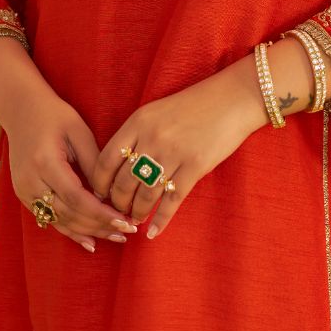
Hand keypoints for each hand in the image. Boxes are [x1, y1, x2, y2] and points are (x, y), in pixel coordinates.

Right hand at [5, 91, 140, 252]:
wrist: (21, 109)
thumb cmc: (54, 115)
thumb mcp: (79, 132)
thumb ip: (94, 163)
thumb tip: (110, 195)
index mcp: (45, 162)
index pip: (77, 198)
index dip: (101, 214)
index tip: (125, 222)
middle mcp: (31, 181)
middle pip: (69, 214)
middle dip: (100, 226)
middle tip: (128, 231)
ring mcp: (24, 191)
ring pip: (60, 221)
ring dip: (89, 232)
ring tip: (116, 237)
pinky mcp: (23, 195)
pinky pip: (49, 219)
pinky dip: (71, 230)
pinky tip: (90, 241)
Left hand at [91, 56, 265, 240]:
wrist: (231, 99)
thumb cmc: (192, 105)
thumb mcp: (156, 111)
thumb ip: (136, 134)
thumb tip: (117, 168)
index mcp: (139, 121)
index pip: (106, 159)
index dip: (99, 183)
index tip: (100, 194)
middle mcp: (152, 137)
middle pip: (123, 181)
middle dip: (117, 202)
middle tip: (119, 210)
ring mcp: (174, 153)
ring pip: (145, 195)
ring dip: (137, 213)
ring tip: (135, 219)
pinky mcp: (195, 166)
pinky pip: (172, 200)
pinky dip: (161, 220)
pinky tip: (154, 231)